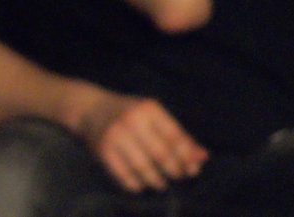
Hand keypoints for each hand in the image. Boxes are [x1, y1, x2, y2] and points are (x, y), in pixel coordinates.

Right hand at [75, 90, 207, 192]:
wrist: (90, 109)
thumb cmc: (129, 113)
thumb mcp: (153, 116)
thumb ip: (178, 135)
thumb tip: (203, 157)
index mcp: (148, 109)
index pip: (175, 137)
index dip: (187, 156)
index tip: (193, 169)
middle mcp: (132, 120)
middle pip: (162, 154)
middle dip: (174, 170)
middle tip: (177, 176)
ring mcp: (116, 135)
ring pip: (144, 168)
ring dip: (156, 181)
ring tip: (160, 183)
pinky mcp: (103, 150)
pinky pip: (125, 175)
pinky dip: (136, 184)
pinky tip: (140, 184)